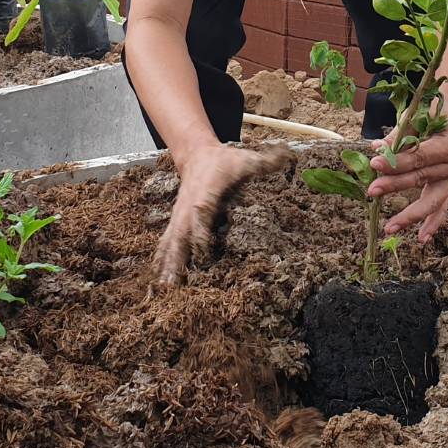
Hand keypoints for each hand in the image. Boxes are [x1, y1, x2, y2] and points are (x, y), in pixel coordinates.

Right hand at [152, 142, 292, 284]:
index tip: (202, 252)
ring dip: (166, 266)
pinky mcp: (176, 222)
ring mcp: (180, 216)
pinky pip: (166, 242)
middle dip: (177, 259)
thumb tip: (290, 156)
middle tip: (173, 286)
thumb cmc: (225, 161)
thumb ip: (267, 162)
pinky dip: (161, 260)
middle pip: (181, 235)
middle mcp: (189, 207)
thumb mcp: (246, 159)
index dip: (201, 231)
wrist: (197, 156)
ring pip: (171, 243)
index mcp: (206, 193)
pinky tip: (158, 280)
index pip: (201, 213)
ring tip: (162, 291)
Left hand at [367, 116, 447, 243]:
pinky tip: (421, 238)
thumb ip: (397, 137)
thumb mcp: (414, 117)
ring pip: (431, 200)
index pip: (419, 157)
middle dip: (394, 186)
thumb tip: (376, 152)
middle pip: (421, 179)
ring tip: (390, 227)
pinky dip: (432, 222)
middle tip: (372, 191)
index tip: (373, 165)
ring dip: (410, 214)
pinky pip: (441, 206)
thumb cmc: (429, 112)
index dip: (396, 162)